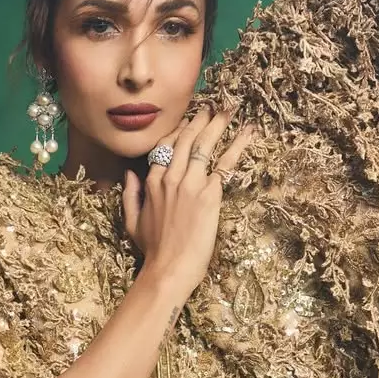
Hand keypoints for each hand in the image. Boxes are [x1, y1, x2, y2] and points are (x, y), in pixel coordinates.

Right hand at [122, 104, 257, 294]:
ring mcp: (190, 184)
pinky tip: (248, 132)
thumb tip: (129, 174)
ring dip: (218, 125)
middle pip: (186, 139)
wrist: (169, 269)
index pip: (165, 146)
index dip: (179, 131)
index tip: (189, 121)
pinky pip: (225, 164)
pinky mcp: (210, 194)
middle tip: (212, 108)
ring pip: (204, 145)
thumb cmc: (152, 252)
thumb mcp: (132, 222)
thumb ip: (130, 195)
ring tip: (228, 111)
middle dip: (200, 120)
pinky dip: (238, 146)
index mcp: (151, 182)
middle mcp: (170, 177)